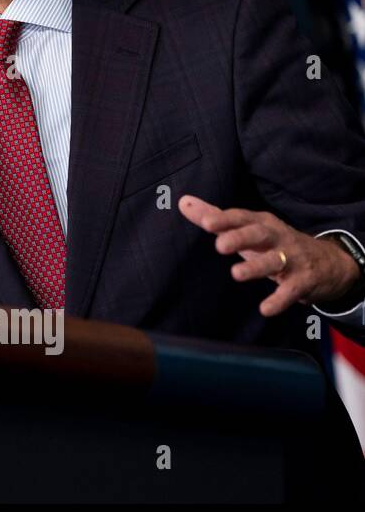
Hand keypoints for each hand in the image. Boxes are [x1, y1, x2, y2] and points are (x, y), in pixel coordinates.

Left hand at [178, 196, 360, 316]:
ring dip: (256, 267)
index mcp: (261, 223)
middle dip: (240, 238)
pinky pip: (291, 290)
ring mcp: (293, 258)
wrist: (328, 262)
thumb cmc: (274, 243)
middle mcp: (277, 237)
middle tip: (219, 245)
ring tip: (236, 274)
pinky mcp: (303, 280)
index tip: (205, 222)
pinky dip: (280, 300)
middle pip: (259, 234)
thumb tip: (183, 202)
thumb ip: (216, 218)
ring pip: (275, 260)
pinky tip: (265, 309)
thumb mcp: (248, 229)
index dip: (224, 219)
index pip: (241, 217)